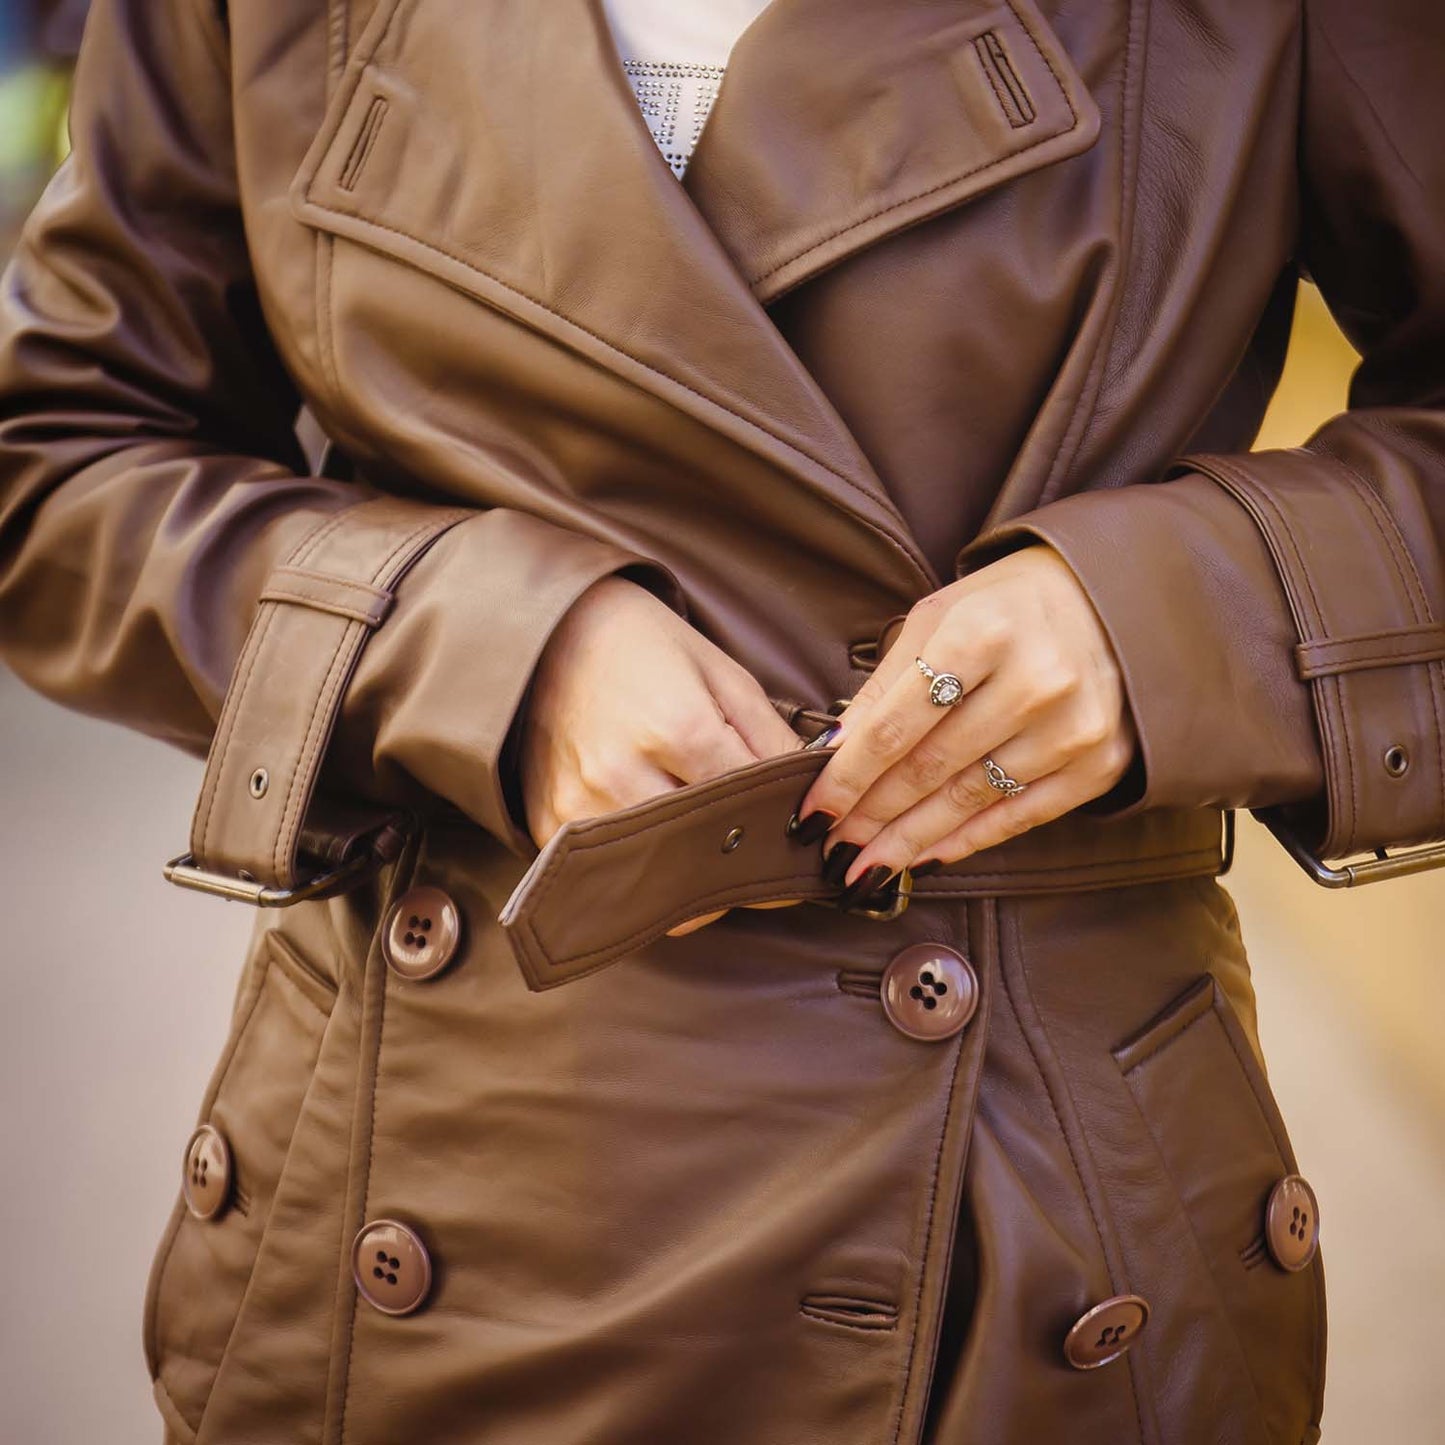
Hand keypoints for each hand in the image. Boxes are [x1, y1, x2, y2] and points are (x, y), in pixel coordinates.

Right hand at [518, 574, 806, 934]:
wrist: (548, 632)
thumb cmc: (643, 645)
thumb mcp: (722, 675)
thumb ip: (770, 738)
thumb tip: (814, 792)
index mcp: (677, 728)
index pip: (748, 810)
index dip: (777, 830)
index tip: (793, 843)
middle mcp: (622, 775)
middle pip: (704, 856)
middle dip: (736, 866)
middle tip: (754, 861)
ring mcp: (580, 804)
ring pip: (657, 881)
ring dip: (691, 879)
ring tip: (704, 852)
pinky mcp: (548, 823)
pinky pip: (610, 877)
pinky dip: (641, 874)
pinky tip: (655, 846)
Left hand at [793, 545, 1138, 896]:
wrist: (1107, 598)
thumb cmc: (1005, 606)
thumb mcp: (935, 620)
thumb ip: (884, 687)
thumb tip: (830, 754)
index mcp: (982, 633)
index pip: (895, 726)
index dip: (847, 777)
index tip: (812, 812)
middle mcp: (1034, 681)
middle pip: (930, 768)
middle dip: (871, 815)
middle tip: (832, 846)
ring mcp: (1072, 727)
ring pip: (970, 800)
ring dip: (910, 840)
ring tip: (867, 864)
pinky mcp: (1099, 762)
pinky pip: (1020, 816)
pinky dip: (967, 840)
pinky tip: (926, 856)